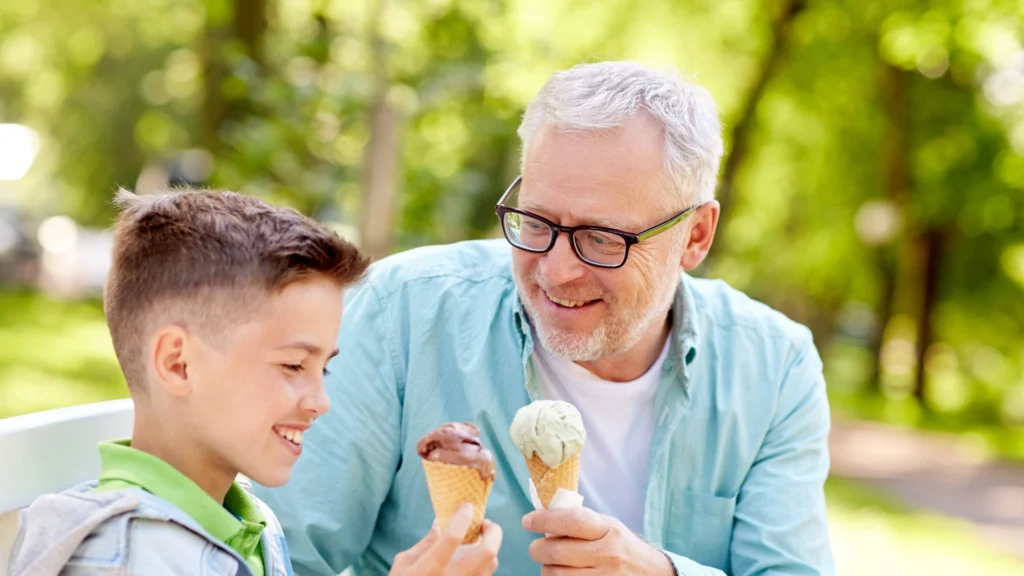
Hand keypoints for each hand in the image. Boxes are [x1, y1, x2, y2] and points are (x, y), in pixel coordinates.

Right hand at [390, 503, 502, 575]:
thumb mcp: (405, 563)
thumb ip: (426, 542)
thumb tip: (440, 522)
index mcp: (430, 568)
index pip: (453, 537)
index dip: (463, 517)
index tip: (467, 506)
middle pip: (487, 552)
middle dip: (492, 532)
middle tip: (484, 524)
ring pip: (491, 564)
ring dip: (490, 546)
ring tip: (479, 539)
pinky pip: (486, 574)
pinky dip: (485, 561)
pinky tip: (474, 557)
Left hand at [522, 507, 673, 574]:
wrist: (652, 574)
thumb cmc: (622, 547)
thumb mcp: (608, 527)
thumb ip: (580, 522)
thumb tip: (543, 518)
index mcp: (609, 530)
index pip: (572, 520)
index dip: (544, 520)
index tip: (528, 521)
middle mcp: (608, 555)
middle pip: (557, 552)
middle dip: (538, 549)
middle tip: (537, 547)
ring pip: (555, 575)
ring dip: (546, 569)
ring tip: (552, 563)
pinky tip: (561, 574)